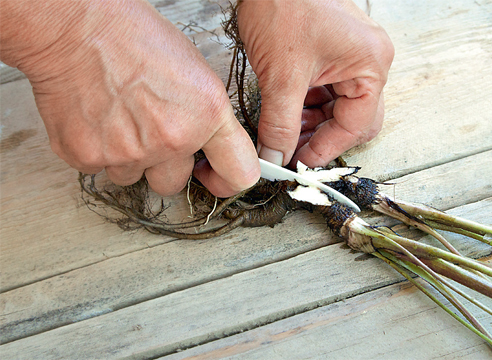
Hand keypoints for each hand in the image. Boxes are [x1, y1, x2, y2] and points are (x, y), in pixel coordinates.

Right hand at [0, 0, 259, 196]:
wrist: (75, 27)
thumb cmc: (133, 38)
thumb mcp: (195, 74)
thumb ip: (207, 120)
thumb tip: (211, 149)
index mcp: (206, 116)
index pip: (239, 174)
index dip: (227, 180)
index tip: (215, 176)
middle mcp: (171, 139)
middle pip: (174, 184)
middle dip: (164, 166)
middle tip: (150, 133)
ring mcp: (129, 152)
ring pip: (133, 178)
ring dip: (129, 158)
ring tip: (120, 118)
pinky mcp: (88, 156)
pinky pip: (100, 170)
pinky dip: (99, 151)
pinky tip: (99, 120)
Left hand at [237, 0, 393, 166]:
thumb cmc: (284, 3)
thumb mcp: (282, 75)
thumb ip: (280, 123)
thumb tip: (275, 157)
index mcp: (370, 65)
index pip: (355, 127)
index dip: (325, 150)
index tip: (298, 166)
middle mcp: (366, 62)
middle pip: (352, 120)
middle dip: (321, 139)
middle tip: (292, 155)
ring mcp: (349, 57)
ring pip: (336, 109)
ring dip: (311, 126)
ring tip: (284, 136)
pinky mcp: (330, 54)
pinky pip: (323, 92)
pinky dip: (305, 109)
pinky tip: (285, 117)